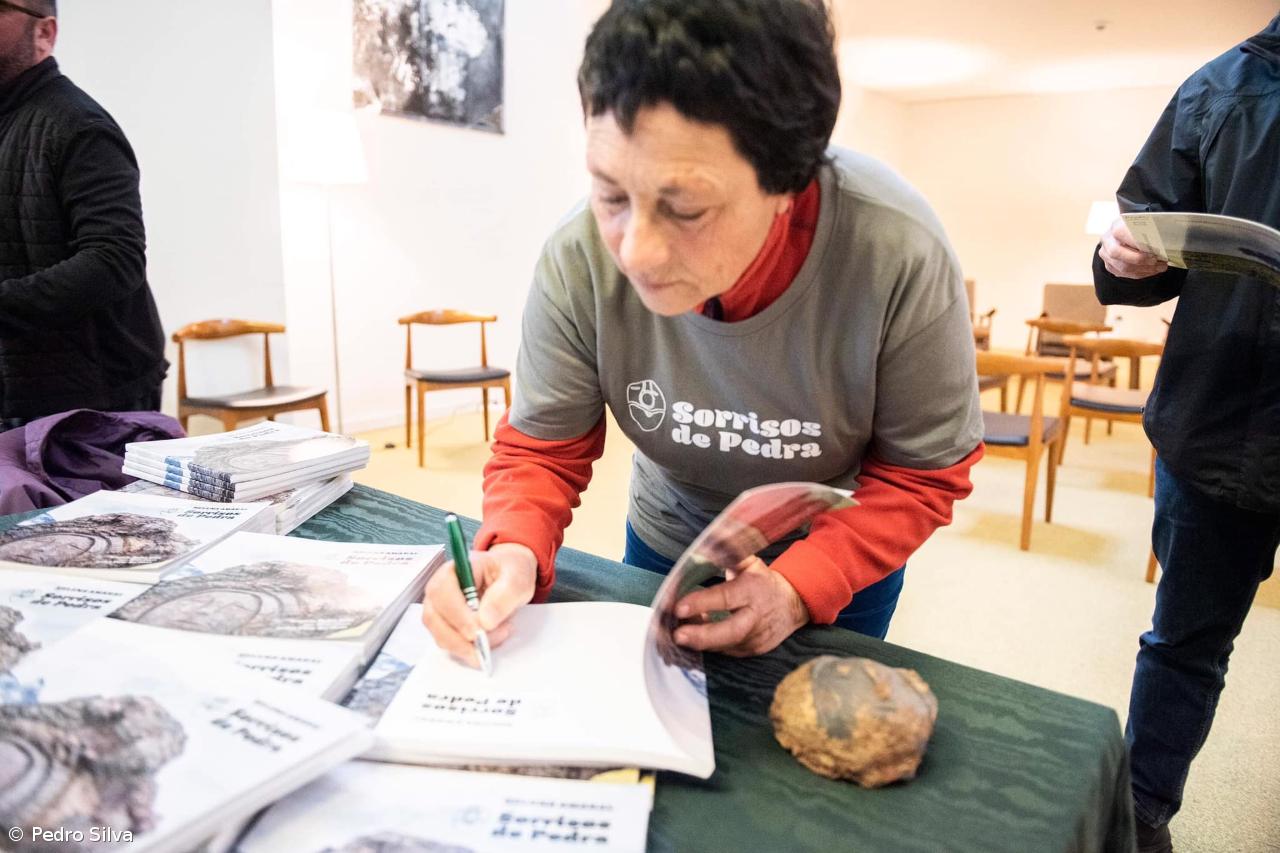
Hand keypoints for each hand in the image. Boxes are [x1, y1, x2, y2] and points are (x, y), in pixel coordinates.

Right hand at [421, 542, 536, 667]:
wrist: (509, 577)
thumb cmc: (510, 572)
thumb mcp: (517, 579)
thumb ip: (504, 597)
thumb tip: (485, 622)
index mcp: (455, 569)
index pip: (442, 592)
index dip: (457, 615)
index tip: (476, 632)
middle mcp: (440, 588)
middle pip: (434, 617)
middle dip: (459, 638)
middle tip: (484, 646)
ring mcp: (439, 607)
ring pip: (440, 634)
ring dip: (465, 646)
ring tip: (497, 635)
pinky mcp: (445, 624)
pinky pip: (449, 642)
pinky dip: (467, 648)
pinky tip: (489, 639)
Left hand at [671, 556, 809, 656]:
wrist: (793, 604)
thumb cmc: (763, 581)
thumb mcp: (749, 562)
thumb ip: (727, 554)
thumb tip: (706, 543)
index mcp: (752, 590)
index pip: (725, 597)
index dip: (702, 603)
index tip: (678, 607)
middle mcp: (755, 616)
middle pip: (730, 631)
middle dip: (701, 636)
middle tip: (677, 635)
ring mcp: (755, 637)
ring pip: (725, 645)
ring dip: (699, 641)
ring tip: (678, 633)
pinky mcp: (751, 650)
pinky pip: (726, 651)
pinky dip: (708, 645)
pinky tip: (693, 636)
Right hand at [1099, 218, 1168, 278]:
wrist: (1128, 233)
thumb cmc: (1140, 229)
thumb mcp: (1144, 224)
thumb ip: (1150, 231)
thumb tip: (1164, 241)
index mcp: (1115, 227)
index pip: (1121, 233)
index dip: (1136, 242)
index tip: (1154, 248)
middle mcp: (1107, 241)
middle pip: (1117, 253)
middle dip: (1140, 259)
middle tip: (1157, 260)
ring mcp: (1106, 255)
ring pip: (1122, 267)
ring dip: (1144, 269)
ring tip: (1160, 267)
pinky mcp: (1110, 266)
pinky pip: (1124, 274)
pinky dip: (1140, 273)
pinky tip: (1152, 270)